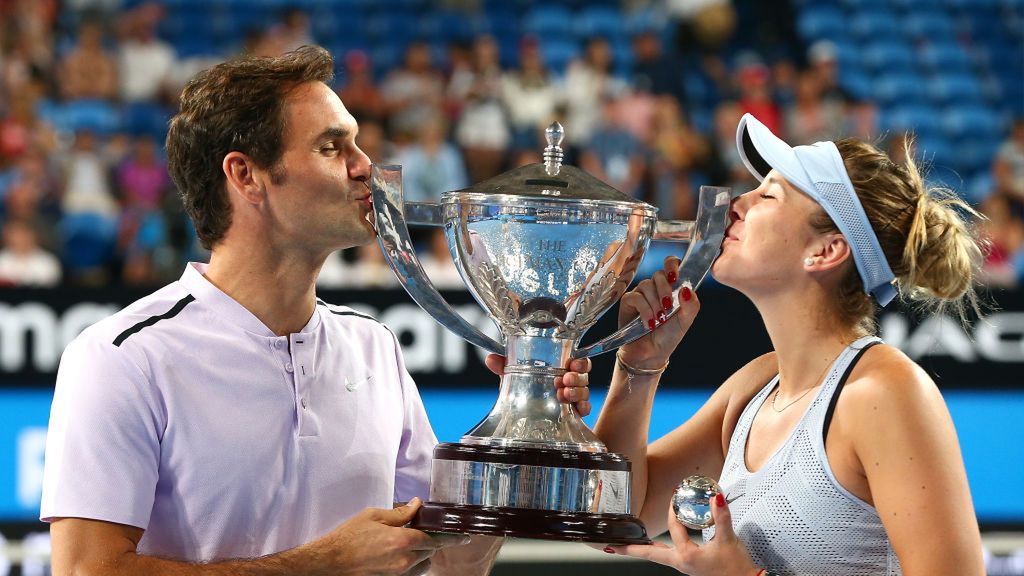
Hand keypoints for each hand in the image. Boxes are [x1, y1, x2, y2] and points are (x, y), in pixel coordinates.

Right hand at [306, 498, 469, 575]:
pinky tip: (402, 557)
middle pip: (431, 553)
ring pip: (422, 567)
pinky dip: (412, 566)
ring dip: (422, 556)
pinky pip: (411, 575)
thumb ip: (400, 513)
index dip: (452, 538)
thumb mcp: (374, 516)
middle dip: (432, 543)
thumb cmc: (348, 538)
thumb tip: (418, 505)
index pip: (436, 539)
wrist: (329, 563)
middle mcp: (404, 561)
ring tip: (411, 545)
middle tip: (425, 534)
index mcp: (402, 541)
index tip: (463, 537)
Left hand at [485, 355, 591, 416]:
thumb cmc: (524, 394)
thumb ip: (504, 367)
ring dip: (576, 391)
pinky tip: (577, 409)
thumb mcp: (513, 379)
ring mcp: (573, 400)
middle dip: (576, 377)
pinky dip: (583, 408)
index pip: (578, 363)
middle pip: (584, 376)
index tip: (572, 363)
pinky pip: (585, 410)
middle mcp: (569, 384)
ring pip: (585, 392)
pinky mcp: (574, 416)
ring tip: (563, 394)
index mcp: (560, 370)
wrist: (523, 421)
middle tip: (564, 379)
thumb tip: (490, 359)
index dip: (579, 362)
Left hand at [608, 493, 757, 575]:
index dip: (673, 511)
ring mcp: (684, 567)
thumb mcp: (728, 539)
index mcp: (687, 556)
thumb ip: (722, 517)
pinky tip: (658, 547)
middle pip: (649, 554)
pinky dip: (658, 550)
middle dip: (629, 549)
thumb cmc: (737, 568)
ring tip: (627, 545)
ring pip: (657, 556)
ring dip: (642, 549)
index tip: (673, 496)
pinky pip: (668, 557)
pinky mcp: (689, 567)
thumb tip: (716, 498)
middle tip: (610, 546)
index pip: (674, 528)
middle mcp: (681, 563)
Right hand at [617, 256, 699, 369]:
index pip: (671, 265)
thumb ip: (691, 305)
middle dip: (664, 289)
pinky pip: (635, 297)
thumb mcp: (685, 321)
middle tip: (667, 307)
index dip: (672, 265)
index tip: (674, 276)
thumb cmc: (668, 336)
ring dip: (654, 304)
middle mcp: (655, 288)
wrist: (651, 354)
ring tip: (658, 320)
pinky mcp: (628, 302)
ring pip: (647, 285)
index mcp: (671, 288)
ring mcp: (641, 293)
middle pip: (658, 274)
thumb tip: (687, 289)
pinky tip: (648, 323)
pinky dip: (644, 310)